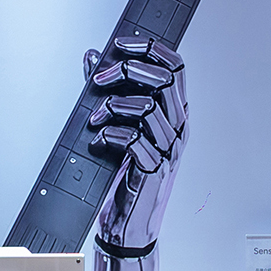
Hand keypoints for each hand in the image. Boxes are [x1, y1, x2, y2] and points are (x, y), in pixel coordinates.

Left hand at [83, 35, 186, 253]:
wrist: (128, 225)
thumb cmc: (125, 176)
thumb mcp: (120, 126)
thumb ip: (109, 91)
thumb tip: (92, 57)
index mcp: (175, 113)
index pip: (176, 67)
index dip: (151, 49)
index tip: (121, 45)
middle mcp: (178, 128)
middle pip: (163, 79)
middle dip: (126, 72)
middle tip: (100, 82)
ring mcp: (169, 149)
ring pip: (146, 107)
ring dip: (112, 107)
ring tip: (95, 121)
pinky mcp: (154, 169)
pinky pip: (133, 139)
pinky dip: (109, 135)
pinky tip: (98, 143)